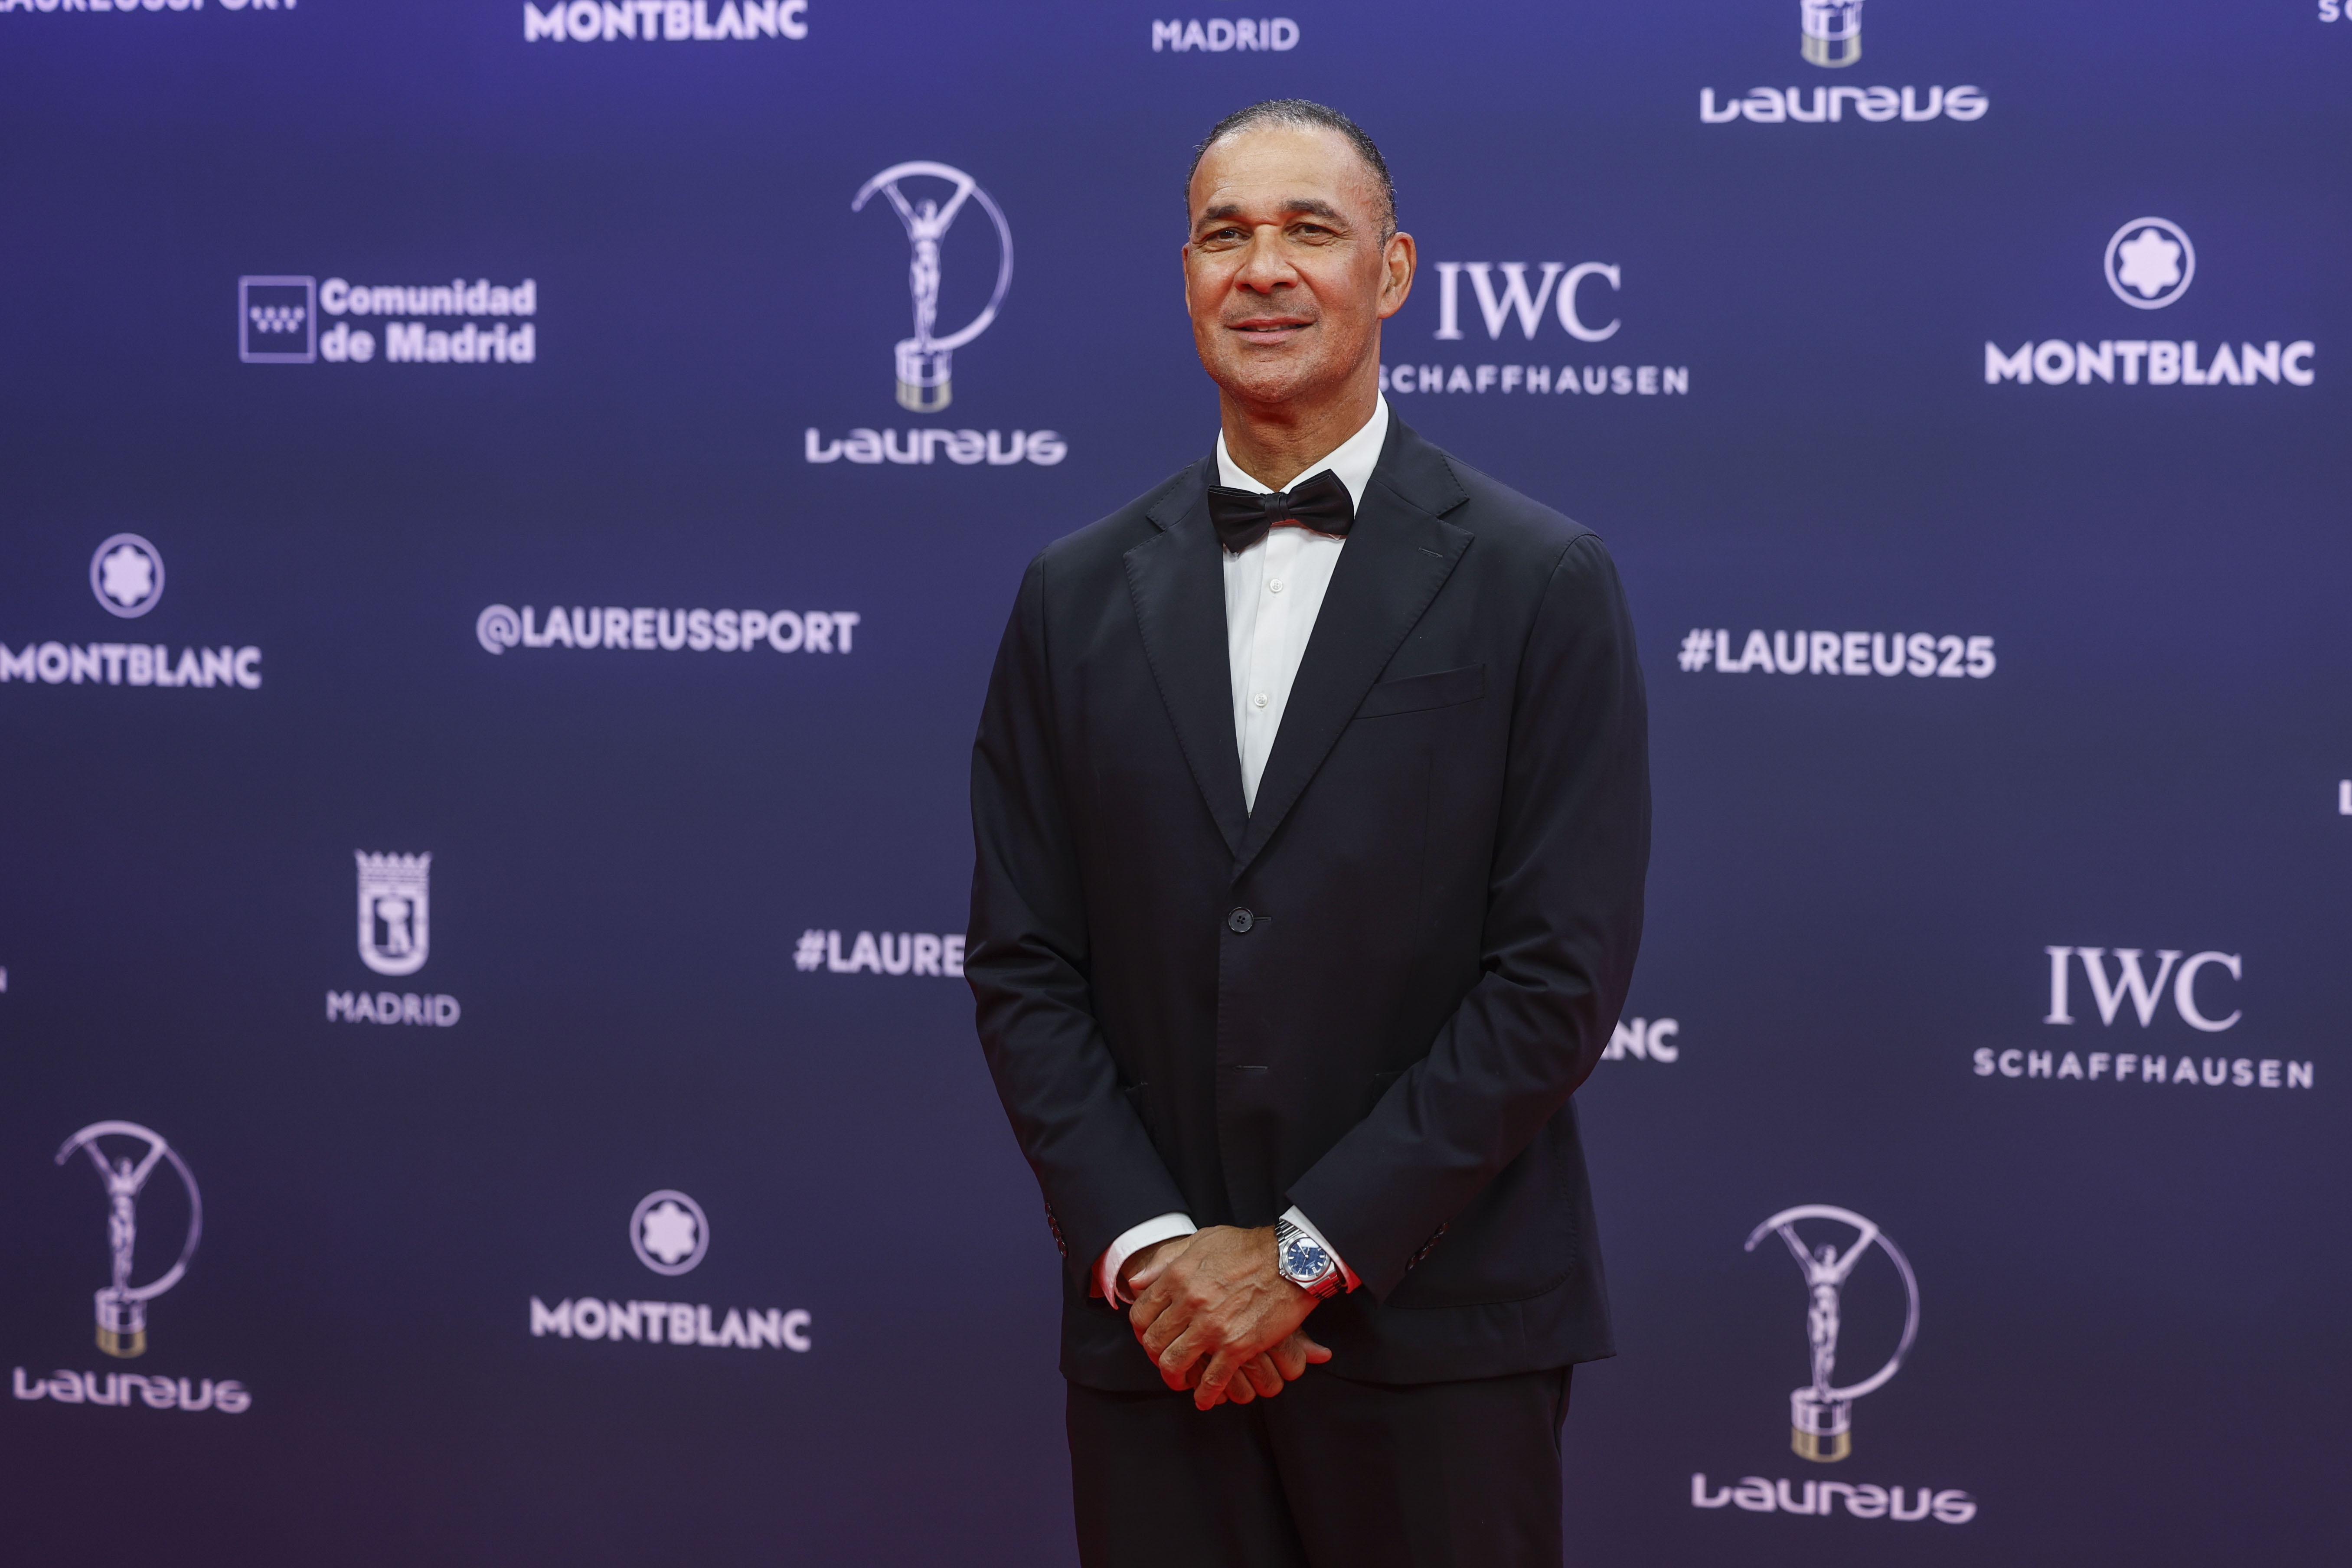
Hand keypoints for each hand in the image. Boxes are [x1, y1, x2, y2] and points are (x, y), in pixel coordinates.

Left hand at [1127, 1224, 1328, 1409]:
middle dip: (1153, 1357)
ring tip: (1180, 1382)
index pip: (1140, 1314)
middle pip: (1153, 1342)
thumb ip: (1167, 1260)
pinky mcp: (1237, 1346)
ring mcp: (1212, 1327)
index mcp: (1178, 1277)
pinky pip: (1212, 1379)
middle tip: (1162, 1361)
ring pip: (1174, 1363)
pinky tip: (1205, 1399)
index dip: (1140, 1330)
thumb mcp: (1201, 1241)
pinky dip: (1206, 1394)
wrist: (1292, 1260)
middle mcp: (1189, 1303)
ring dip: (1173, 1378)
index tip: (1148, 1336)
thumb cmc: (1248, 1248)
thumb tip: (1137, 1280)